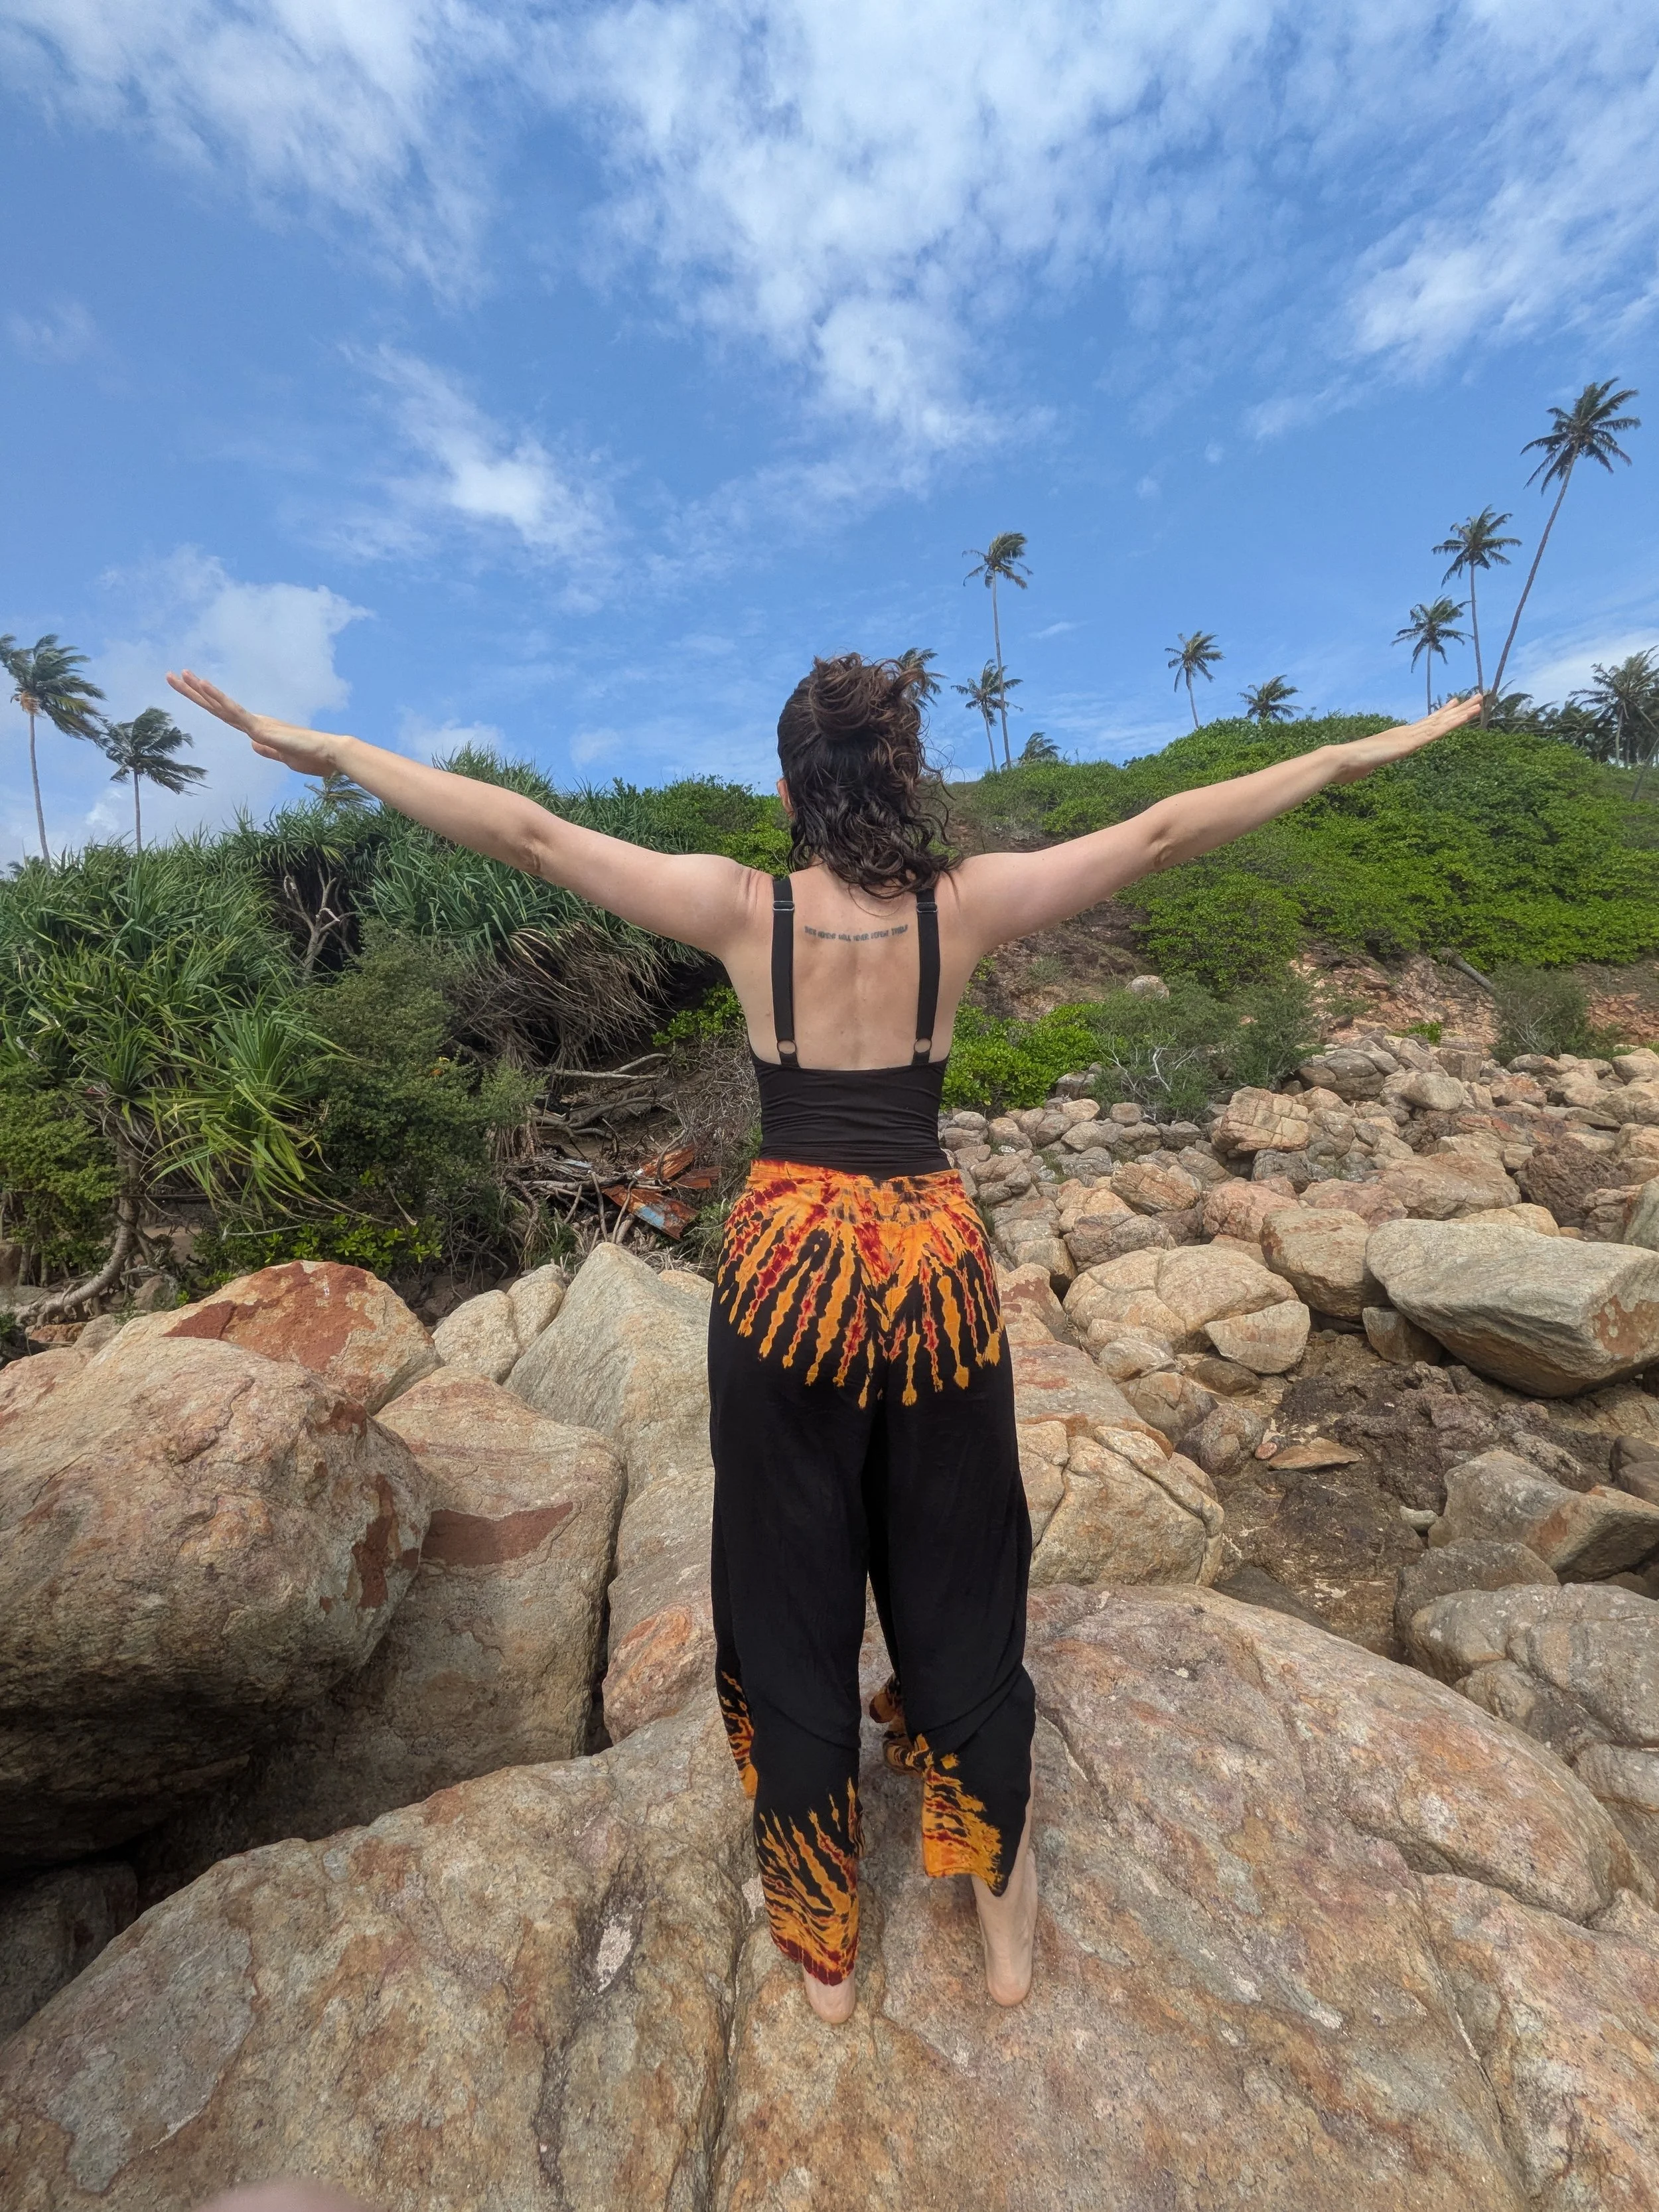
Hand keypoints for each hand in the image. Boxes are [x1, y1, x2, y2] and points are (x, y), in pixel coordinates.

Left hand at [167, 669, 346, 775]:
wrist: (330, 755)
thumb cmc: (312, 758)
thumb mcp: (283, 757)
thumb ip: (268, 751)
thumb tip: (252, 745)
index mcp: (258, 729)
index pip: (224, 714)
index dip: (204, 701)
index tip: (188, 688)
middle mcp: (254, 722)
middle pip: (216, 706)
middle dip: (192, 691)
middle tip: (171, 675)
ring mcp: (256, 723)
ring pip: (222, 705)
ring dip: (200, 690)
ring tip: (181, 674)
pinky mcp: (261, 729)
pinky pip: (235, 712)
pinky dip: (219, 698)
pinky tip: (204, 686)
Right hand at [1326, 693, 1484, 783]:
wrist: (1339, 761)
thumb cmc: (1345, 768)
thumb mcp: (1363, 768)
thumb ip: (1367, 766)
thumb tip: (1359, 771)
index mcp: (1396, 738)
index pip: (1424, 725)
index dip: (1441, 715)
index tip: (1454, 703)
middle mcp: (1405, 733)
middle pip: (1437, 719)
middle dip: (1458, 709)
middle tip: (1476, 696)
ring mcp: (1408, 737)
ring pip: (1442, 722)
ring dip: (1462, 712)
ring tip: (1480, 700)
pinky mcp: (1410, 743)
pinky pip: (1437, 732)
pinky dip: (1454, 723)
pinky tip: (1467, 716)